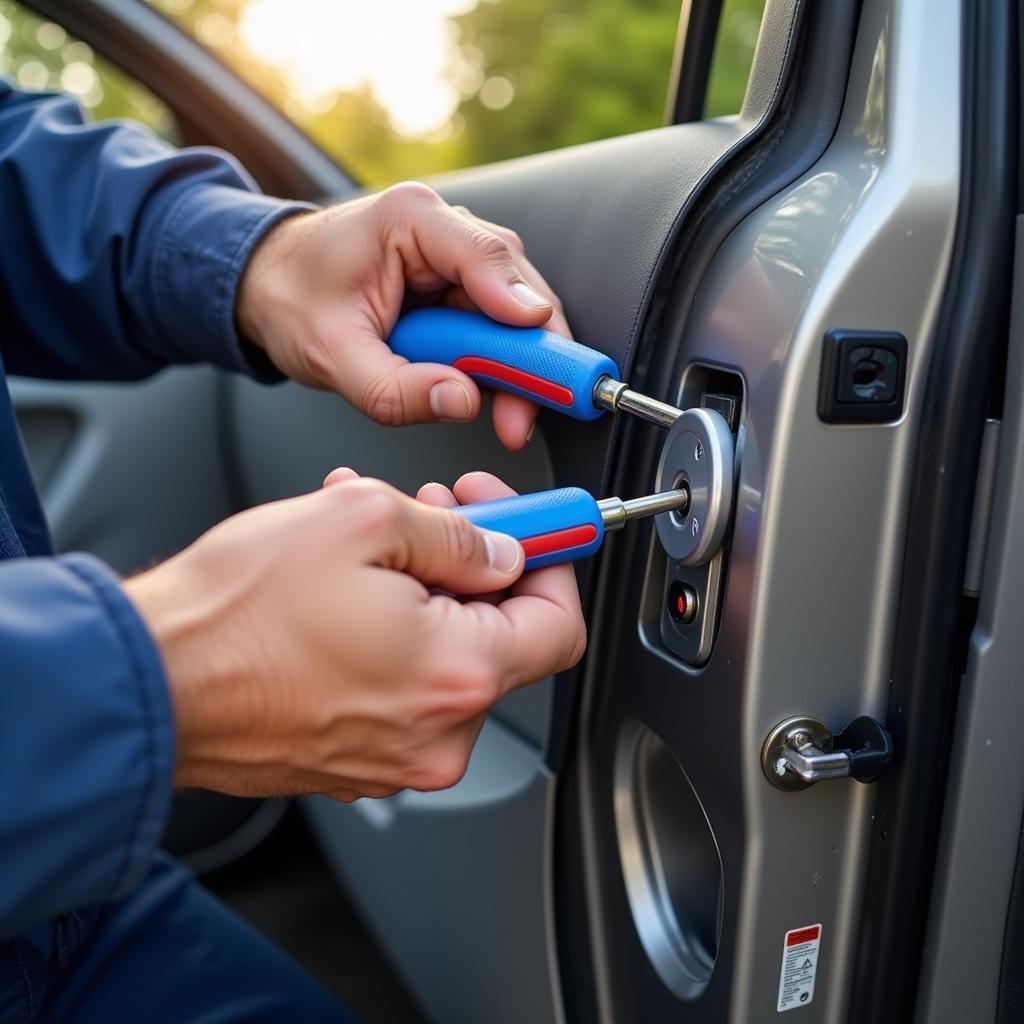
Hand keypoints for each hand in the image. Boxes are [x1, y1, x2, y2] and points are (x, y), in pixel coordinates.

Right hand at [124, 474, 584, 800]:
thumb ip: (456, 534)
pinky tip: (346, 586)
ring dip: (423, 588)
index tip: (533, 529)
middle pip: (500, 638)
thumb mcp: (362, 520)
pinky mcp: (354, 760)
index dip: (550, 562)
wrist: (147, 682)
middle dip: (475, 563)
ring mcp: (394, 756)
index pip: (559, 623)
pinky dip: (391, 630)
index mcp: (457, 676)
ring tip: (368, 540)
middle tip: (439, 513)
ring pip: (444, 655)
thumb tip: (499, 549)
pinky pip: (400, 685)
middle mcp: (436, 734)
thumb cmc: (234, 614)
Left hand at [237, 182, 571, 449]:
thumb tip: (464, 402)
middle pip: (517, 287)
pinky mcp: (460, 288)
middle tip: (528, 414)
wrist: (268, 285)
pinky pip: (498, 327)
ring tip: (511, 420)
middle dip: (531, 355)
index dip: (520, 308)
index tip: (543, 355)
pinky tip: (498, 399)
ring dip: (520, 368)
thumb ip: (393, 388)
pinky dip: (503, 366)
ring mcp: (457, 258)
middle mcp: (444, 229)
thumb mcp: (331, 356)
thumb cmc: (292, 300)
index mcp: (409, 220)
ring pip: (517, 311)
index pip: (484, 256)